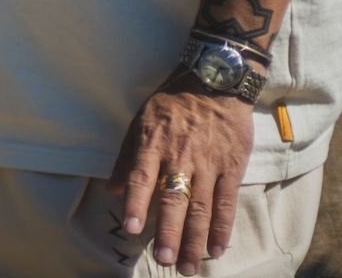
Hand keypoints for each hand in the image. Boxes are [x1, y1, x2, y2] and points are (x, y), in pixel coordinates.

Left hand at [106, 70, 254, 275]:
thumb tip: (109, 189)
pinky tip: (217, 249)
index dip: (136, 204)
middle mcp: (180, 155)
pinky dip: (222, 228)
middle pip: (174, 199)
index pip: (142, 178)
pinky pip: (226, 201)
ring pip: (202, 207)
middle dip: (169, 233)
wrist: (215, 82)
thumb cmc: (172, 103)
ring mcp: (208, 163)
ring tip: (190, 267)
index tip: (131, 229)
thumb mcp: (140, 121)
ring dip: (196, 240)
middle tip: (165, 261)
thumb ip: (126, 158)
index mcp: (153, 143)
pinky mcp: (231, 166)